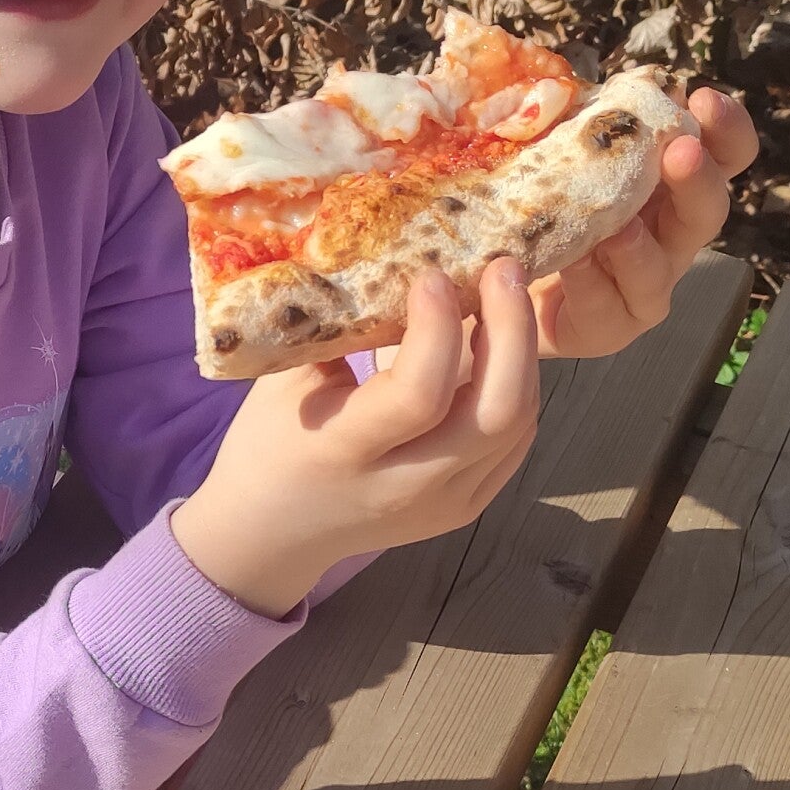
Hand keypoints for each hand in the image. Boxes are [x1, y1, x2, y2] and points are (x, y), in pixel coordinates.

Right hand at [171, 258, 540, 619]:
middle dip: (513, 329)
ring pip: (518, 424)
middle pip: (497, 412)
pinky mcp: (467, 510)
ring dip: (521, 352)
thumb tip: (390, 254)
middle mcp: (404, 488)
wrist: (271, 536)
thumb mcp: (285, 382)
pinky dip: (517, 387)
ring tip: (505, 295)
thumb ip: (339, 332)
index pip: (419, 394)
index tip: (432, 274)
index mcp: (344, 452)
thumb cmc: (268, 443)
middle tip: (504, 267)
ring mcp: (443, 505)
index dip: (438, 327)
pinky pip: (515, 443)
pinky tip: (500, 346)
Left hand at [531, 86, 757, 361]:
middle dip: (698, 179)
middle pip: (708, 210)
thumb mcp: (552, 151)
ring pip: (663, 266)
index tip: (704, 99)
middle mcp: (668, 233)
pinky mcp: (610, 325)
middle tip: (681, 151)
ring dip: (643, 244)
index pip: (724, 155)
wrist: (497, 277)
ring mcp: (645, 283)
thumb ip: (567, 120)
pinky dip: (593, 280)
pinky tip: (575, 260)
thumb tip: (555, 85)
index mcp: (668, 183)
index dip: (726, 129)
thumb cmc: (539, 202)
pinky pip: (611, 306)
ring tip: (620, 225)